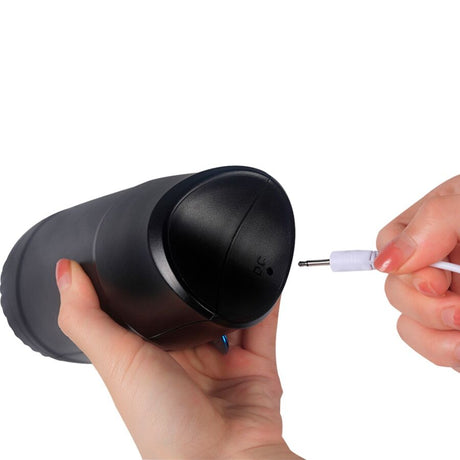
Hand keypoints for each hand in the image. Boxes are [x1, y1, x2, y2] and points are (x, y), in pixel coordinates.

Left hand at [55, 259, 302, 459]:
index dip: (145, 286)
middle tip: (194, 255)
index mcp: (150, 358)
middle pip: (191, 309)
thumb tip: (64, 271)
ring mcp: (224, 362)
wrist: (223, 458)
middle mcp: (186, 359)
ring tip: (230, 262)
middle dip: (193, 285)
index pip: (146, 310)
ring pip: (229, 312)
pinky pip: (264, 323)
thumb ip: (86, 317)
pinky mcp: (257, 365)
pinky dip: (267, 301)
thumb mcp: (115, 362)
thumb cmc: (164, 426)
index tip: (143, 254)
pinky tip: (263, 278)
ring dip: (231, 289)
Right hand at [374, 175, 459, 370]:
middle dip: (424, 309)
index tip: (439, 279)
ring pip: (411, 328)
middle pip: (394, 292)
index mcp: (436, 228)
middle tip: (459, 311)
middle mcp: (440, 264)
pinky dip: (449, 356)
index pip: (387, 248)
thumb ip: (435, 219)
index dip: (402, 270)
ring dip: (436, 341)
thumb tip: (387, 258)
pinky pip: (439, 351)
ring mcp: (451, 299)